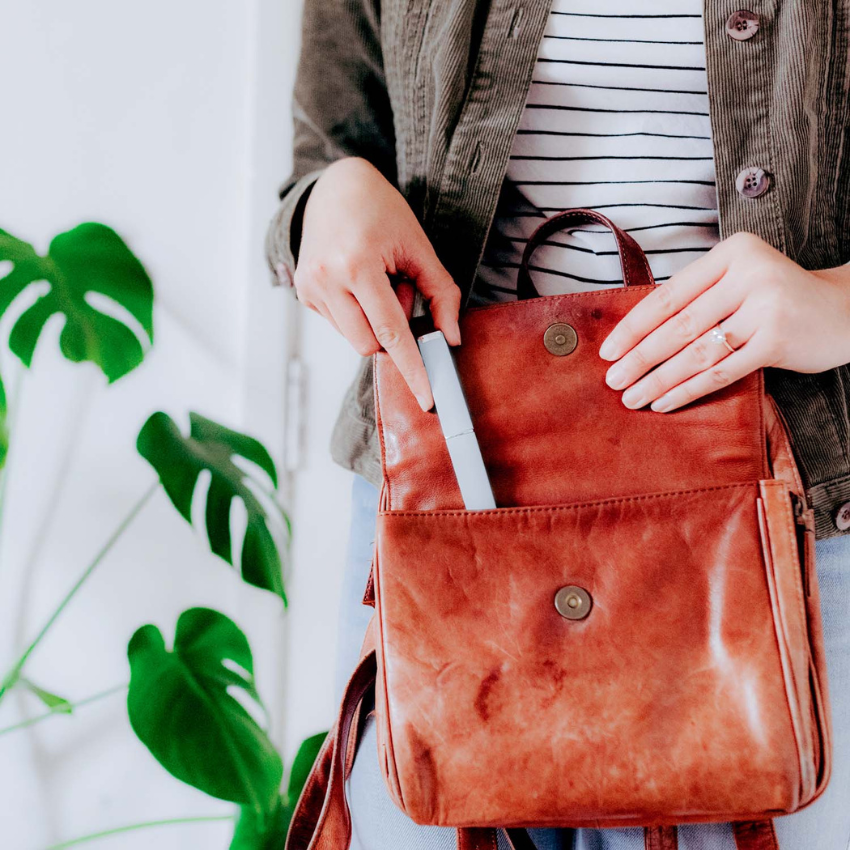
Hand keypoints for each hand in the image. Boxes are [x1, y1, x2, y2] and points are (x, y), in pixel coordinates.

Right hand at [295, 156, 461, 410]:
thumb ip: (441, 294)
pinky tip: (357, 283)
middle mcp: (327, 279)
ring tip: (375, 281)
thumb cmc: (383, 214)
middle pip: (371, 343)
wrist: (336, 187)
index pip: (391, 332)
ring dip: (374, 321)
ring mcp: (309, 288)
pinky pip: (341, 326)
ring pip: (355, 339)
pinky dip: (357, 314)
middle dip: (392, 331)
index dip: (412, 368)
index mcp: (357, 265)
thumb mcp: (420, 247)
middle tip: (398, 288)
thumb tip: (451, 340)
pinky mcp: (303, 294)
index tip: (426, 398)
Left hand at [598, 232, 849, 411]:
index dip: (633, 326)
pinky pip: (719, 371)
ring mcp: (765, 307)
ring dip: (658, 379)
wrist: (844, 311)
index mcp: (731, 253)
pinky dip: (687, 390)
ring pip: (695, 351)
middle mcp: (748, 274)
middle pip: (678, 325)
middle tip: (612, 379)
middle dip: (639, 357)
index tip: (607, 350)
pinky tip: (663, 403)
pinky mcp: (776, 340)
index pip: (669, 295)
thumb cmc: (777, 299)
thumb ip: (697, 297)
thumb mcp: (739, 281)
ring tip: (631, 397)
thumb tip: (634, 335)